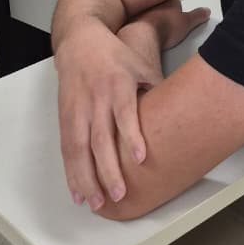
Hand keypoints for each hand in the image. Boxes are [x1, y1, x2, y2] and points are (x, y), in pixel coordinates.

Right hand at [55, 22, 167, 211]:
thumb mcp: (140, 64)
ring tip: (96, 203)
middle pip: (99, 138)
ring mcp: (77, 110)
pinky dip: (71, 173)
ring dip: (86, 179)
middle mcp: (95, 99)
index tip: (140, 158)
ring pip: (79, 150)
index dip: (131, 136)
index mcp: (117, 84)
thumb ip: (155, 88)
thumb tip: (178, 113)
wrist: (79, 41)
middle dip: (108, 169)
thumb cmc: (115, 55)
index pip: (124, 113)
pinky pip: (66, 150)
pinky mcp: (65, 118)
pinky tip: (77, 193)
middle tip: (119, 194)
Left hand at [127, 0, 210, 51]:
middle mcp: (153, 4)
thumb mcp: (187, 22)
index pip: (175, 3)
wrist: (141, 36)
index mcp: (167, 1)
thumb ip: (197, 16)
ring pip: (148, 15)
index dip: (178, 11)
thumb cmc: (161, 27)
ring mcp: (141, 13)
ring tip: (157, 35)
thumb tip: (206, 11)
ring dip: (151, 21)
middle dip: (165, 15)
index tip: (180, 19)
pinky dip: (140, 30)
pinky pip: (136, 25)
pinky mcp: (130, 24)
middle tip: (169, 28)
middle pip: (161, 8)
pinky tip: (144, 39)